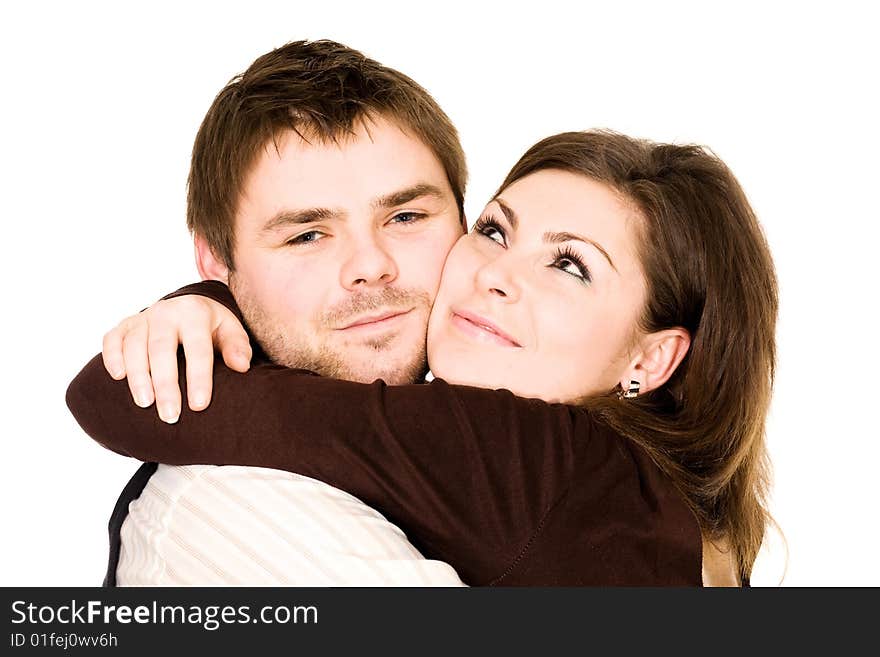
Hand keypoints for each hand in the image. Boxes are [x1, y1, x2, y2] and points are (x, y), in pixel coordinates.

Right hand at [101, 294, 251, 422]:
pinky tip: (118, 377)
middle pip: (161, 350)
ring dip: (138, 376)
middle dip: (165, 384)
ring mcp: (143, 318)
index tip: (199, 406)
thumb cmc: (212, 327)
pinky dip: (112, 357)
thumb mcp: (231, 330)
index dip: (198, 377)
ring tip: (145, 404)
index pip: (197, 348)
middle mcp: (166, 312)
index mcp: (195, 313)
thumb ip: (237, 346)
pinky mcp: (125, 325)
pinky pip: (112, 339)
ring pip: (134, 346)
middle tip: (171, 415)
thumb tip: (242, 366)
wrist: (190, 306)